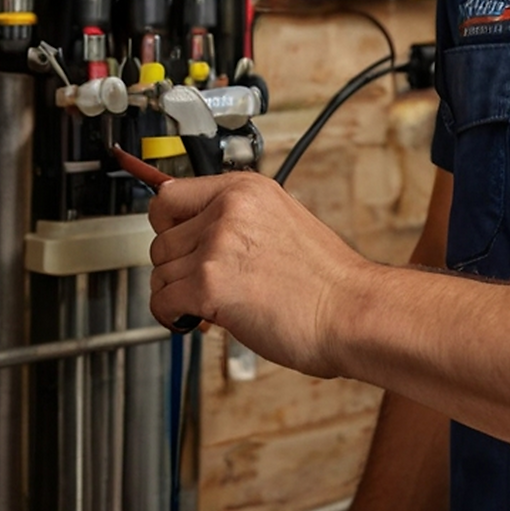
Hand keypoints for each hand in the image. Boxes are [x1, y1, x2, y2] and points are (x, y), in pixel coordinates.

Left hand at [148, 172, 364, 376]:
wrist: (350, 310)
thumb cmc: (324, 280)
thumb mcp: (280, 222)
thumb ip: (237, 220)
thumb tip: (195, 233)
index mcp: (246, 190)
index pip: (170, 195)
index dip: (168, 226)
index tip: (174, 242)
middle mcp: (228, 210)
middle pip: (160, 240)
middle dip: (177, 269)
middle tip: (205, 286)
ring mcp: (217, 245)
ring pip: (159, 273)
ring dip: (177, 295)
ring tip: (211, 305)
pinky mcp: (210, 284)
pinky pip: (162, 302)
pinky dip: (174, 318)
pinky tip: (201, 320)